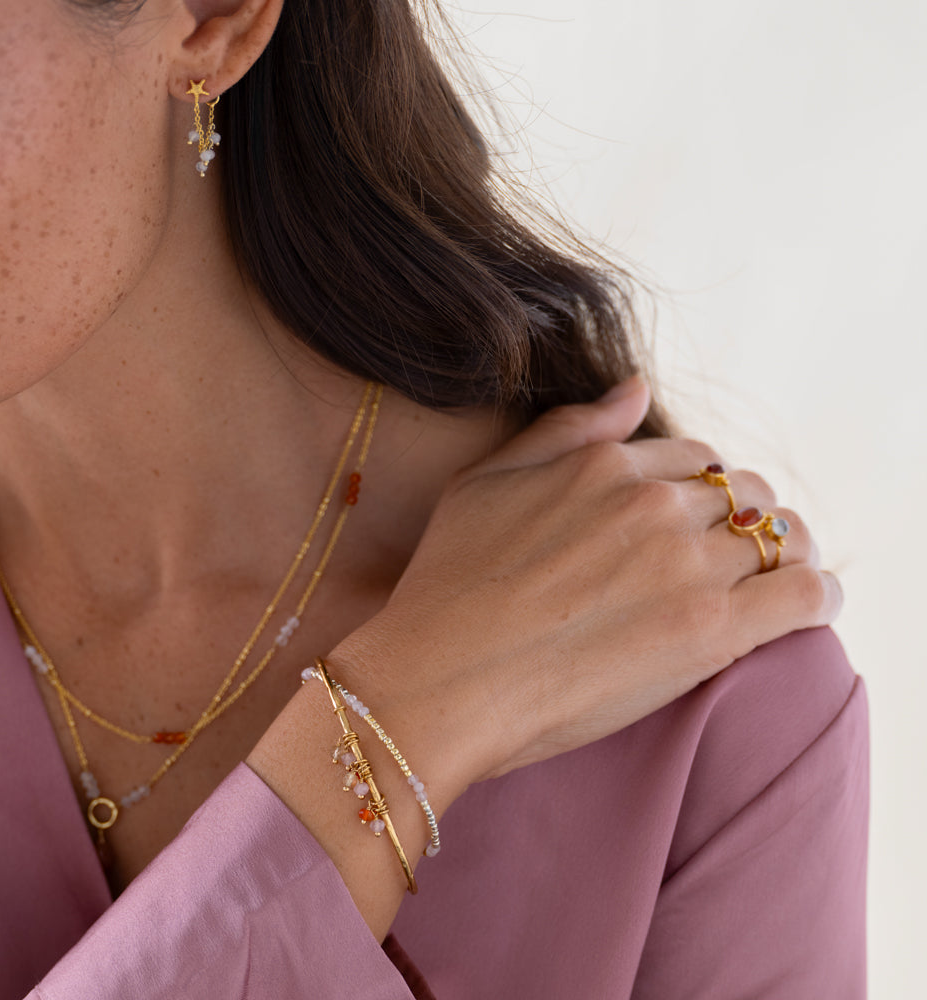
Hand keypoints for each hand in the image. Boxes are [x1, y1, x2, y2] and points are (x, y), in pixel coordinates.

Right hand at [328, 376, 841, 803]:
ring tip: (776, 580)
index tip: (699, 523)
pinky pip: (805, 595)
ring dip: (782, 555)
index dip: (703, 491)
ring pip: (777, 539)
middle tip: (736, 553)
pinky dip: (818, 594)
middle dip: (745, 518)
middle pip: (742, 496)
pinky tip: (810, 603)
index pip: (695, 461)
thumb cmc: (450, 584)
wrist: (441, 677)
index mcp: (606, 466)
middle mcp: (653, 503)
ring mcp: (685, 564)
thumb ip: (567, 429)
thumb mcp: (488, 482)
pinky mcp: (710, 631)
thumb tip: (637, 387)